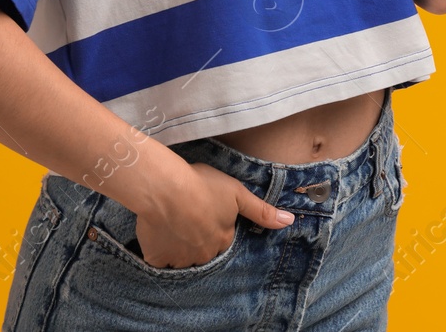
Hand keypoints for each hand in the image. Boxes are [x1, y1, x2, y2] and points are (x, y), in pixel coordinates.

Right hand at [133, 160, 294, 268]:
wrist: (164, 188)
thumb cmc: (201, 185)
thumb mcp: (237, 193)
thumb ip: (262, 211)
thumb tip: (289, 221)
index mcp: (223, 239)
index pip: (222, 238)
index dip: (213, 224)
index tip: (204, 210)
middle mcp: (203, 255)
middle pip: (202, 251)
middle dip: (197, 238)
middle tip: (187, 215)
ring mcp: (179, 259)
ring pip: (181, 258)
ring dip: (178, 245)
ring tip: (171, 221)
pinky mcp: (156, 259)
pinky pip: (159, 261)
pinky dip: (158, 250)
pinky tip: (157, 231)